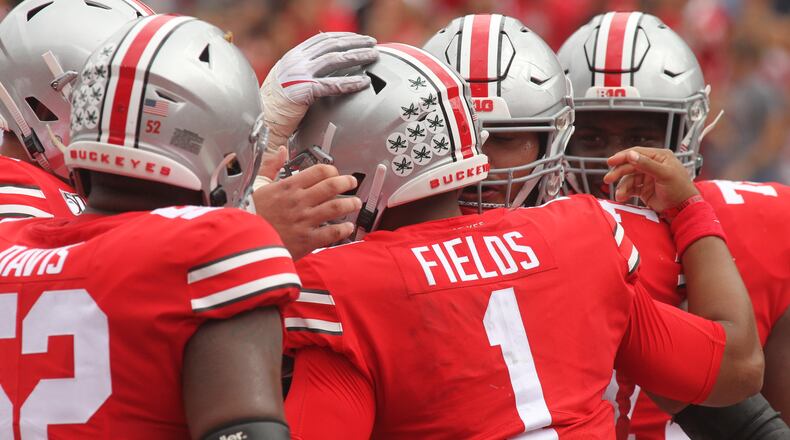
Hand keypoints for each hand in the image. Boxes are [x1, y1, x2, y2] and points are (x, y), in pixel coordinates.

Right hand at [252, 149, 360, 259]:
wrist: (244, 242)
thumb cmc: (250, 214)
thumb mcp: (258, 185)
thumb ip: (271, 166)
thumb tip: (281, 150)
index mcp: (288, 186)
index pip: (319, 171)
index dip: (332, 171)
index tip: (336, 174)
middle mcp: (299, 201)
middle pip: (332, 186)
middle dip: (346, 183)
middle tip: (352, 183)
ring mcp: (304, 220)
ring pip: (336, 207)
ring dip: (350, 204)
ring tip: (356, 203)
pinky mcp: (307, 240)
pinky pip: (332, 232)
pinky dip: (343, 229)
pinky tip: (347, 227)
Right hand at [260, 32, 377, 152]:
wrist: (262, 118)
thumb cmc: (275, 104)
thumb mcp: (287, 79)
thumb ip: (303, 70)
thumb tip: (323, 66)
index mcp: (293, 56)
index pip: (322, 39)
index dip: (343, 36)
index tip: (358, 38)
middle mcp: (296, 61)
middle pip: (331, 45)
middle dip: (355, 41)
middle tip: (372, 42)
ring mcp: (300, 74)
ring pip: (335, 60)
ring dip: (357, 56)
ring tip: (373, 56)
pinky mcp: (305, 90)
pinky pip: (333, 85)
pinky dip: (350, 82)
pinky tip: (363, 82)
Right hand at [603, 147, 698, 212]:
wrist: (683, 209)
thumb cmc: (679, 189)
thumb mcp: (664, 174)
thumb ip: (647, 164)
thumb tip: (631, 155)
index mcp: (659, 157)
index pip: (637, 153)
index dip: (622, 156)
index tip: (610, 162)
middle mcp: (652, 165)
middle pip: (630, 166)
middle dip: (618, 173)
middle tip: (608, 179)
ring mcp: (647, 177)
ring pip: (628, 179)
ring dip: (622, 187)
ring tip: (619, 195)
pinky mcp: (643, 189)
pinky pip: (630, 189)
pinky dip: (625, 193)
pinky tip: (622, 198)